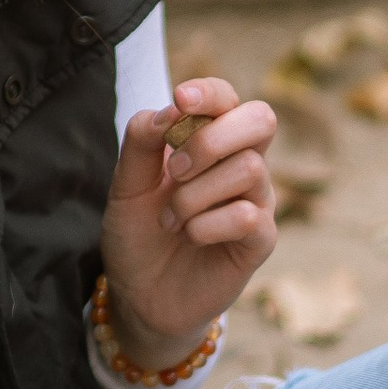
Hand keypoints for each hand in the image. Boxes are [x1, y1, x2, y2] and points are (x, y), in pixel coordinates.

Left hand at [100, 74, 277, 370]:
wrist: (140, 295)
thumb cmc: (138, 234)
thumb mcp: (125, 186)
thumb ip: (141, 142)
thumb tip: (170, 108)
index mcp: (210, 142)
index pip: (227, 98)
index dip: (209, 92)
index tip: (180, 100)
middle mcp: (241, 165)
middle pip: (261, 119)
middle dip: (212, 138)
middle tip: (174, 170)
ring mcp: (256, 202)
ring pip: (248, 168)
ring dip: (194, 194)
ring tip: (170, 220)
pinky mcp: (260, 241)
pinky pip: (247, 216)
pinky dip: (206, 225)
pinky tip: (189, 237)